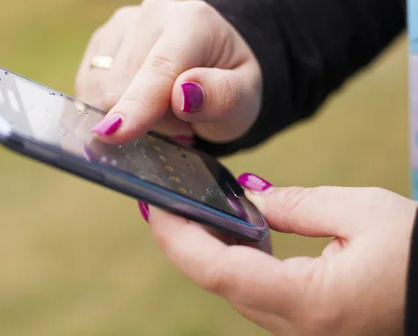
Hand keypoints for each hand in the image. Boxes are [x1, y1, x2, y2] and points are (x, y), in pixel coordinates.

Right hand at [75, 0, 261, 143]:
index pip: (159, 68)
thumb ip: (222, 96)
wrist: (214, 63)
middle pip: (122, 86)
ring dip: (128, 115)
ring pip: (97, 90)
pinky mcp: (100, 41)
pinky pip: (87, 90)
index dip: (136, 104)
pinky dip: (111, 109)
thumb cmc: (230, 85)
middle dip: (147, 120)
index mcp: (193, 22)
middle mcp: (151, 14)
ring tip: (163, 112)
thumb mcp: (245, 98)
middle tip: (180, 124)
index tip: (114, 134)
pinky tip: (139, 105)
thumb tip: (184, 94)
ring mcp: (120, 25)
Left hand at [145, 174, 416, 335]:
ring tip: (190, 207)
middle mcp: (297, 327)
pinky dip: (237, 260)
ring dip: (207, 249)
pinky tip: (235, 231)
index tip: (154, 205)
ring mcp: (301, 331)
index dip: (178, 237)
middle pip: (218, 282)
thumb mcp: (364, 214)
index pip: (218, 271)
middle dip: (184, 240)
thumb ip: (298, 204)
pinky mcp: (309, 325)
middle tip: (162, 199)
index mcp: (308, 301)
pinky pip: (257, 293)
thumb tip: (251, 197)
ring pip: (234, 289)